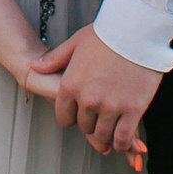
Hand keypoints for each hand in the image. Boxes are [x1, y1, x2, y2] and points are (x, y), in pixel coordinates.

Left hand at [28, 25, 160, 159]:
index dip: (72, 116)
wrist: (137, 31)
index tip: (80, 113)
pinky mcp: (132, 110)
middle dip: (90, 123)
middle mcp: (87, 99)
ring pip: (103, 135)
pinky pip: (123, 137)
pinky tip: (122, 139)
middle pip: (84, 127)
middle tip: (100, 116)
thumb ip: (55, 59)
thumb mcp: (75, 43)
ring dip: (106, 135)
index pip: (64, 117)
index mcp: (70, 84)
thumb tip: (35, 66)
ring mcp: (110, 106)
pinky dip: (122, 142)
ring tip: (111, 128)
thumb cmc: (106, 34)